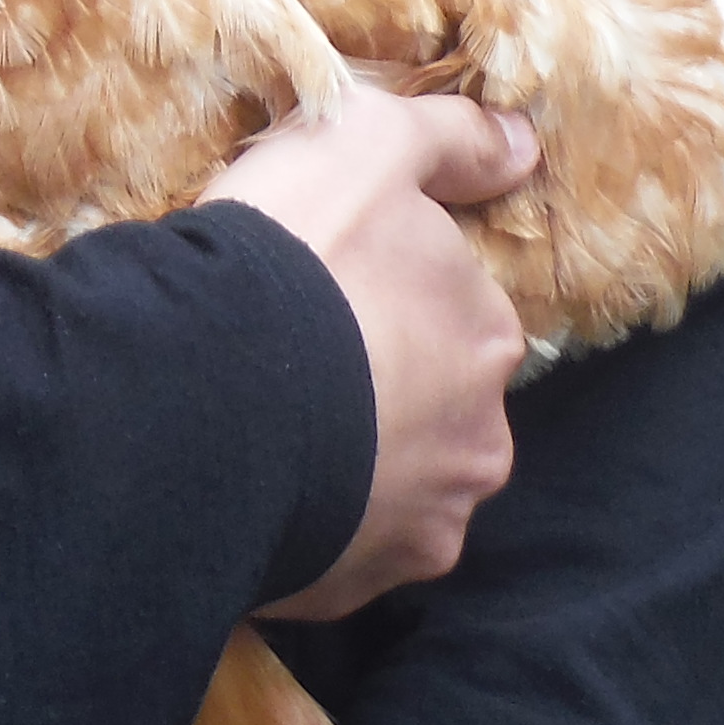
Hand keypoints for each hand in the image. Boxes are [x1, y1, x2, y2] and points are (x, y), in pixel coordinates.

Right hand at [210, 89, 534, 621]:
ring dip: (353, 463)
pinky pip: (343, 550)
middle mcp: (481, 438)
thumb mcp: (365, 142)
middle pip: (434, 406)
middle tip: (291, 362)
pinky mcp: (363, 586)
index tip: (320, 289)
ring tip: (268, 431)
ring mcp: (426, 520)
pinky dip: (315, 525)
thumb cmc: (292, 253)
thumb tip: (523, 145)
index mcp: (486, 334)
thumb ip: (452, 139)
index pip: (451, 312)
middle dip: (380, 390)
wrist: (200, 392)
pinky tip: (260, 487)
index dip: (384, 296)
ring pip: (396, 484)